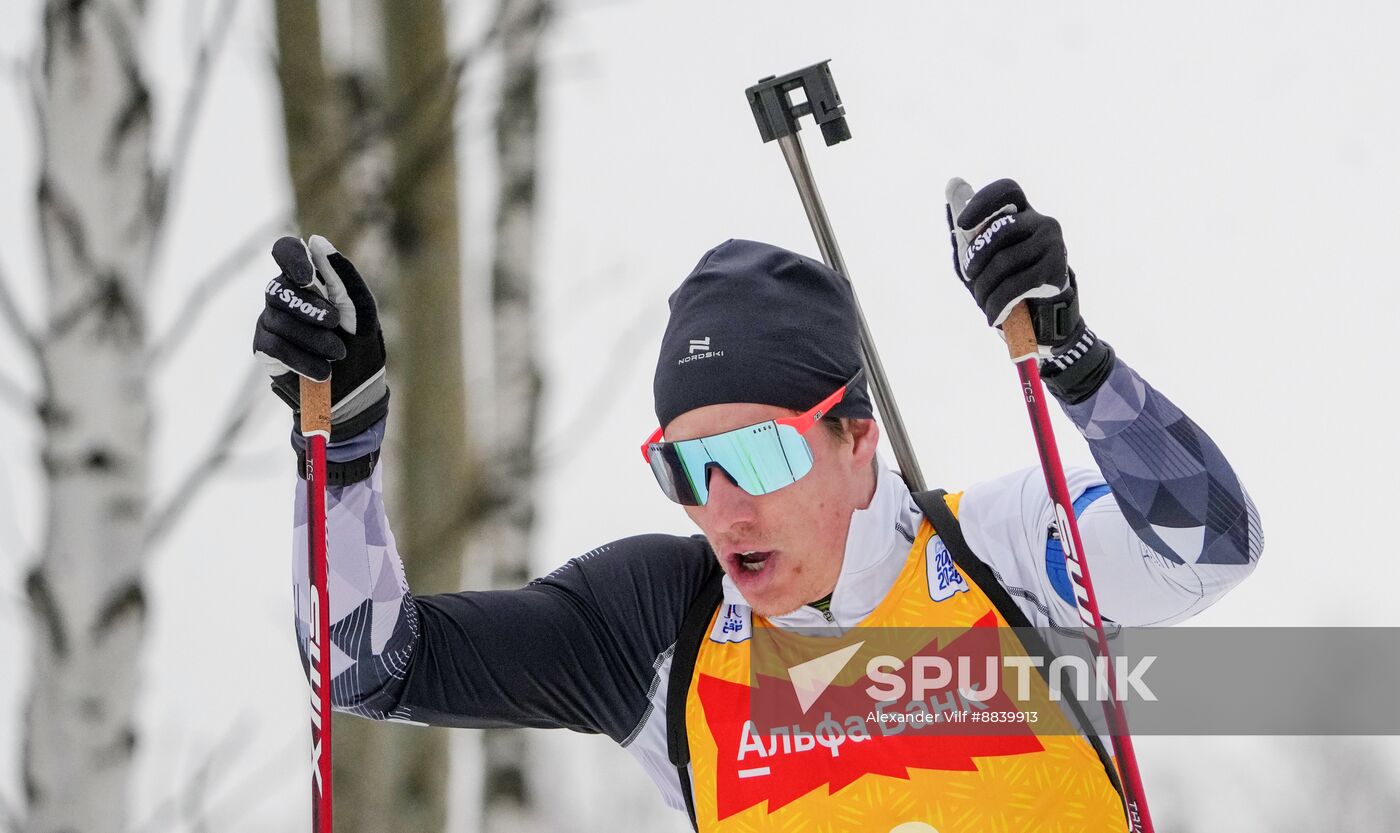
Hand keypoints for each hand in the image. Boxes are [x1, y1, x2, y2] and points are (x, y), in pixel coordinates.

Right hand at [253, 235, 387, 438]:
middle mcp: (286, 297)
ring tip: (336, 354)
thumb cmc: (360, 347)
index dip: (291, 258)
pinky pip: (273, 346)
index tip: (309, 276)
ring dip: (313, 339)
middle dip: (310, 308)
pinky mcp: (265, 348)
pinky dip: (301, 359)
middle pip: (279, 288)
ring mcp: (272, 321)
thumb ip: (343, 276)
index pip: (286, 251)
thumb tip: (316, 241)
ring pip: (278, 319)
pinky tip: (321, 371)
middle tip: (336, 324)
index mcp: (310, 280)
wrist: (355, 393)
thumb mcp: (362, 311)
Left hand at [944, 178, 1112, 402]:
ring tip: (983, 302)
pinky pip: (1017, 285)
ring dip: (985, 288)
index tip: (962, 225)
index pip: (1007, 190)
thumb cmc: (1006, 280)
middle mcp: (1043, 223)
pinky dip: (998, 304)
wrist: (1040, 319)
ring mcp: (1054, 245)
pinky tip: (993, 317)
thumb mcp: (982, 254)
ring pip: (1005, 261)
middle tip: (971, 277)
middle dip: (976, 258)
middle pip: (999, 229)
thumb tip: (952, 182)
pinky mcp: (1057, 270)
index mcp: (1023, 213)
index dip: (983, 202)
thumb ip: (968, 223)